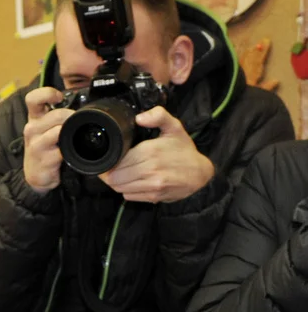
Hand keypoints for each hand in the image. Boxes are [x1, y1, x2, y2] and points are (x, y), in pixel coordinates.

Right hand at [22, 87, 72, 193]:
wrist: (37, 174)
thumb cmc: (45, 146)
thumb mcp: (46, 127)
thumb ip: (57, 114)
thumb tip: (82, 103)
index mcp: (34, 117)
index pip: (33, 98)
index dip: (47, 93)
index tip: (59, 97)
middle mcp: (32, 129)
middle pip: (55, 114)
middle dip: (71, 116)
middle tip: (78, 122)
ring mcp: (36, 145)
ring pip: (58, 131)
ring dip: (70, 132)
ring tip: (73, 137)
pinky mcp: (43, 160)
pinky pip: (61, 150)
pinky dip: (69, 150)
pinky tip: (68, 153)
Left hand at [100, 106, 214, 202]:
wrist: (200, 173)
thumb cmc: (184, 150)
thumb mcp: (174, 127)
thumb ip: (158, 116)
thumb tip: (140, 118)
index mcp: (150, 151)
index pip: (117, 162)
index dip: (111, 161)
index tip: (112, 158)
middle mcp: (150, 169)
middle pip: (114, 177)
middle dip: (111, 173)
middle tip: (115, 167)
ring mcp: (152, 185)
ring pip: (119, 188)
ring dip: (118, 182)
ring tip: (123, 174)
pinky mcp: (153, 196)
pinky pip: (129, 196)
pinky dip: (127, 190)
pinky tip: (134, 182)